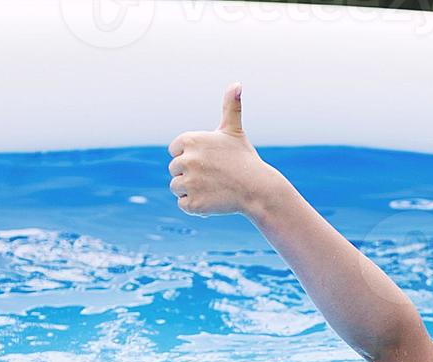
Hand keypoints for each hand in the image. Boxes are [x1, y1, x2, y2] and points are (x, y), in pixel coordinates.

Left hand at [167, 83, 283, 215]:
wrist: (258, 189)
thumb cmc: (244, 159)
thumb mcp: (234, 131)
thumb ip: (230, 107)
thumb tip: (237, 84)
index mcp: (189, 140)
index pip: (175, 151)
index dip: (191, 157)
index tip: (208, 160)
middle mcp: (186, 160)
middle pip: (174, 170)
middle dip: (191, 174)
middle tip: (214, 176)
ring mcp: (189, 183)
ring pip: (177, 188)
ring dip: (192, 190)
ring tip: (213, 188)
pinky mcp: (193, 204)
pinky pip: (184, 205)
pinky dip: (196, 206)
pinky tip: (213, 200)